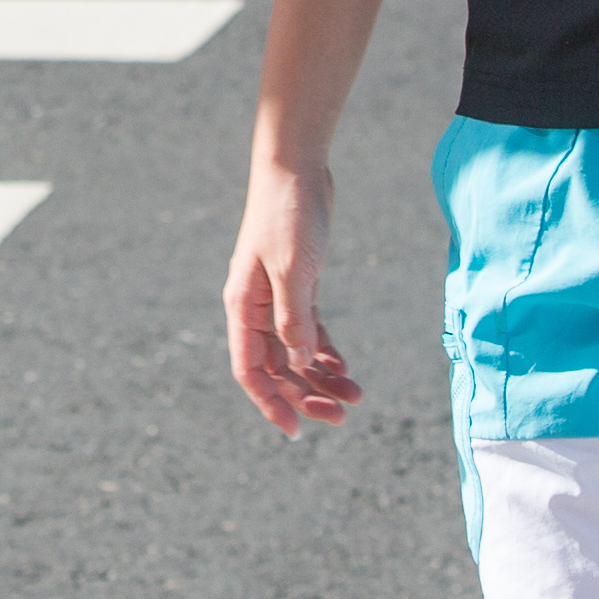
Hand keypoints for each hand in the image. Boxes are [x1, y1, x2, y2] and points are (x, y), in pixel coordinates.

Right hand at [224, 159, 355, 430]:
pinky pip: (309, 331)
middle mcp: (255, 308)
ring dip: (321, 378)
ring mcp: (276, 297)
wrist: (296, 167)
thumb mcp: (294, 270)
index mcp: (243, 307)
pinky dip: (326, 352)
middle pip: (277, 368)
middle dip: (305, 396)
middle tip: (340, 418)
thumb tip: (300, 364)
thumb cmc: (288, 214)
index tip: (295, 432)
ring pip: (296, 352)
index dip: (270, 404)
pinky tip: (346, 369)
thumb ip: (294, 319)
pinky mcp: (298, 283)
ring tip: (355, 397)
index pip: (250, 371)